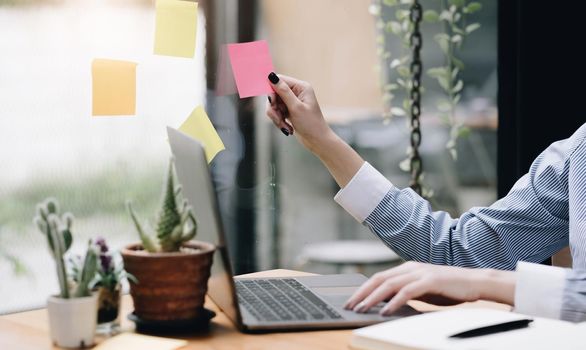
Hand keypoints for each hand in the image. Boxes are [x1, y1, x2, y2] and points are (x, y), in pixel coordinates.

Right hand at [265, 72, 333, 152]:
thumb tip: (271, 76)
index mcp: (301, 87)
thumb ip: (283, 91)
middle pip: (274, 94)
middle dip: (274, 108)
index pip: (280, 80)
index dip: (272, 91)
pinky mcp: (289, 110)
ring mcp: (292, 101)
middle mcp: (297, 92)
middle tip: (279, 119)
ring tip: (285, 127)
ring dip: (276, 117)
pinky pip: (277, 112)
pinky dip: (279, 121)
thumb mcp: (295, 107)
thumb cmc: (310, 124)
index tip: (272, 104)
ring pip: (274, 105)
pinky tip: (287, 128)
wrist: (317, 141)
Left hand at [344, 261, 515, 315]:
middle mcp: (410, 267)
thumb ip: (406, 293)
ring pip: (389, 284)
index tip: (351, 300)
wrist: (475, 282)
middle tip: (350, 306)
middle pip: (379, 279)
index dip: (363, 289)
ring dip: (373, 298)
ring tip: (362, 309)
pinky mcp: (430, 280)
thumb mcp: (422, 290)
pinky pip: (407, 291)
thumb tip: (387, 304)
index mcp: (406, 268)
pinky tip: (385, 311)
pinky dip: (394, 301)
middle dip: (362, 293)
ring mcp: (419, 273)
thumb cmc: (449, 288)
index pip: (378, 278)